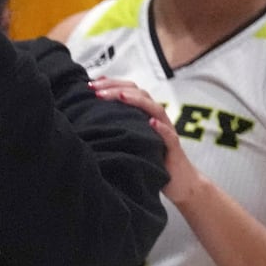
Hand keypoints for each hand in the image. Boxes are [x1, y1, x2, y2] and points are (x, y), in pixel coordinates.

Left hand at [89, 77, 197, 200]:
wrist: (179, 181)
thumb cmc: (150, 159)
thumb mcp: (129, 139)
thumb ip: (115, 126)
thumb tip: (86, 118)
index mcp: (144, 114)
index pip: (129, 91)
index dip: (111, 84)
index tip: (90, 84)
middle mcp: (156, 118)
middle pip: (140, 94)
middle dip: (117, 88)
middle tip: (95, 89)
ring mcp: (166, 131)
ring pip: (155, 109)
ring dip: (137, 101)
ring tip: (120, 96)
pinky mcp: (174, 148)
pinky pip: (170, 136)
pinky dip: (161, 128)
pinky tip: (151, 123)